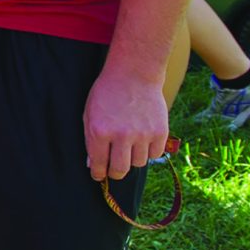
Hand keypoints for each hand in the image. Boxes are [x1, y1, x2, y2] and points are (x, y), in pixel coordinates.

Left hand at [84, 67, 170, 181]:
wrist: (134, 73)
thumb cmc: (107, 93)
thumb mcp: (90, 114)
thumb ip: (91, 140)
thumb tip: (93, 165)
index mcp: (100, 132)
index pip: (98, 165)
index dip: (98, 174)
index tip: (99, 175)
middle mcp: (122, 135)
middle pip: (120, 170)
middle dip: (115, 172)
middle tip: (114, 168)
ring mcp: (143, 134)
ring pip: (139, 163)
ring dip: (133, 158)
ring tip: (130, 143)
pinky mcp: (160, 132)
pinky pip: (155, 154)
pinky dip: (149, 150)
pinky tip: (143, 139)